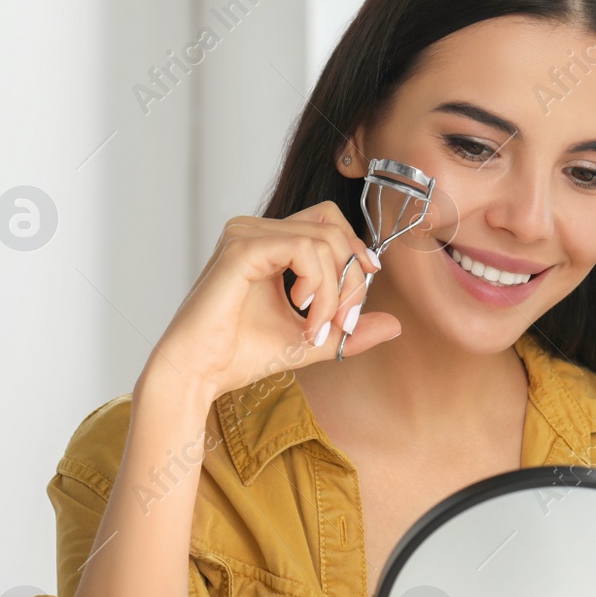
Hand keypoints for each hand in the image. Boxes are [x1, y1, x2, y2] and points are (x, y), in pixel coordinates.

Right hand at [150, 201, 398, 396]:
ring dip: (334, 292)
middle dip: (352, 279)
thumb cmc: (242, 354)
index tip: (360, 297)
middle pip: (332, 229)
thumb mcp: (313, 340)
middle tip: (342, 323)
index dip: (355, 253)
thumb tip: (395, 324)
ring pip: (323, 240)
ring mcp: (246, 233)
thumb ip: (351, 329)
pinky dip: (318, 286)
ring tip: (317, 328)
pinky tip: (302, 313)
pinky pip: (304, 250)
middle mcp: (255, 229)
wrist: (200, 372)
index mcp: (269, 242)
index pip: (329, 223)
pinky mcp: (242, 248)